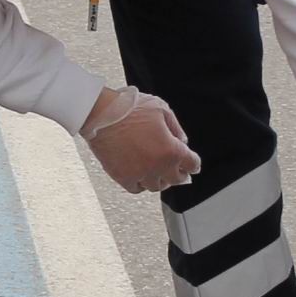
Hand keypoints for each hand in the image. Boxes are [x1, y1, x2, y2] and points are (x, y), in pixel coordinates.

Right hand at [82, 86, 201, 192]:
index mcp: (171, 150)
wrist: (101, 113)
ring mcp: (139, 174)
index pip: (192, 164)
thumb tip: (181, 140)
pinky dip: (141, 184)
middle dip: (179, 173)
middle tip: (179, 171)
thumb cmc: (129, 108)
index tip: (192, 164)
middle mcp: (157, 166)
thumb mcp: (162, 109)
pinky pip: (137, 188)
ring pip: (156, 186)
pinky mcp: (122, 177)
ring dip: (160, 180)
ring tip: (158, 172)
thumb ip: (176, 128)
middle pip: (176, 179)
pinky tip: (141, 176)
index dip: (193, 162)